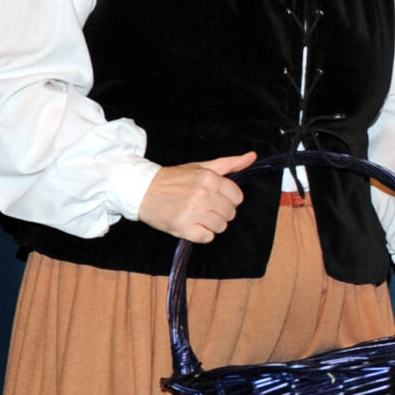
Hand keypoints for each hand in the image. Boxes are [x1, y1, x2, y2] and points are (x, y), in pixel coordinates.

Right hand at [138, 152, 254, 242]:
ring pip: (221, 226)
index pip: (237, 197)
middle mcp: (203, 195)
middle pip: (230, 213)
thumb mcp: (202, 167)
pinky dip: (201, 233)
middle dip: (220, 212)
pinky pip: (207, 237)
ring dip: (211, 224)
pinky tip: (191, 224)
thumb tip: (252, 156)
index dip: (229, 199)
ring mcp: (193, 212)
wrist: (142, 190)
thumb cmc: (174, 179)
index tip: (216, 198)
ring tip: (197, 215)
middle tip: (204, 207)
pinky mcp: (183, 227)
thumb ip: (229, 164)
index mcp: (209, 179)